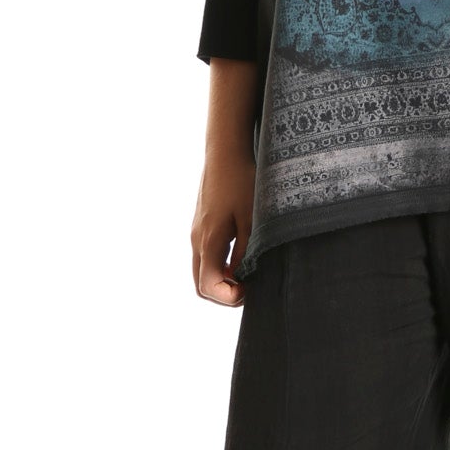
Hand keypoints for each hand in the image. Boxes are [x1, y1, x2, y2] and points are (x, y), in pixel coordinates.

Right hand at [191, 149, 255, 305]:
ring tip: (250, 272)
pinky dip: (221, 266)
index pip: (208, 286)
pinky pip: (206, 256)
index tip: (249, 291)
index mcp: (208, 242)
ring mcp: (197, 232)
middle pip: (202, 284)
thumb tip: (243, 279)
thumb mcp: (252, 220)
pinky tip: (243, 256)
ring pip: (203, 270)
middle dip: (224, 293)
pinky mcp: (202, 225)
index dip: (229, 298)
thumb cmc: (242, 182)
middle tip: (251, 286)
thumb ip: (247, 252)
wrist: (226, 151)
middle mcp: (197, 240)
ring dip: (223, 280)